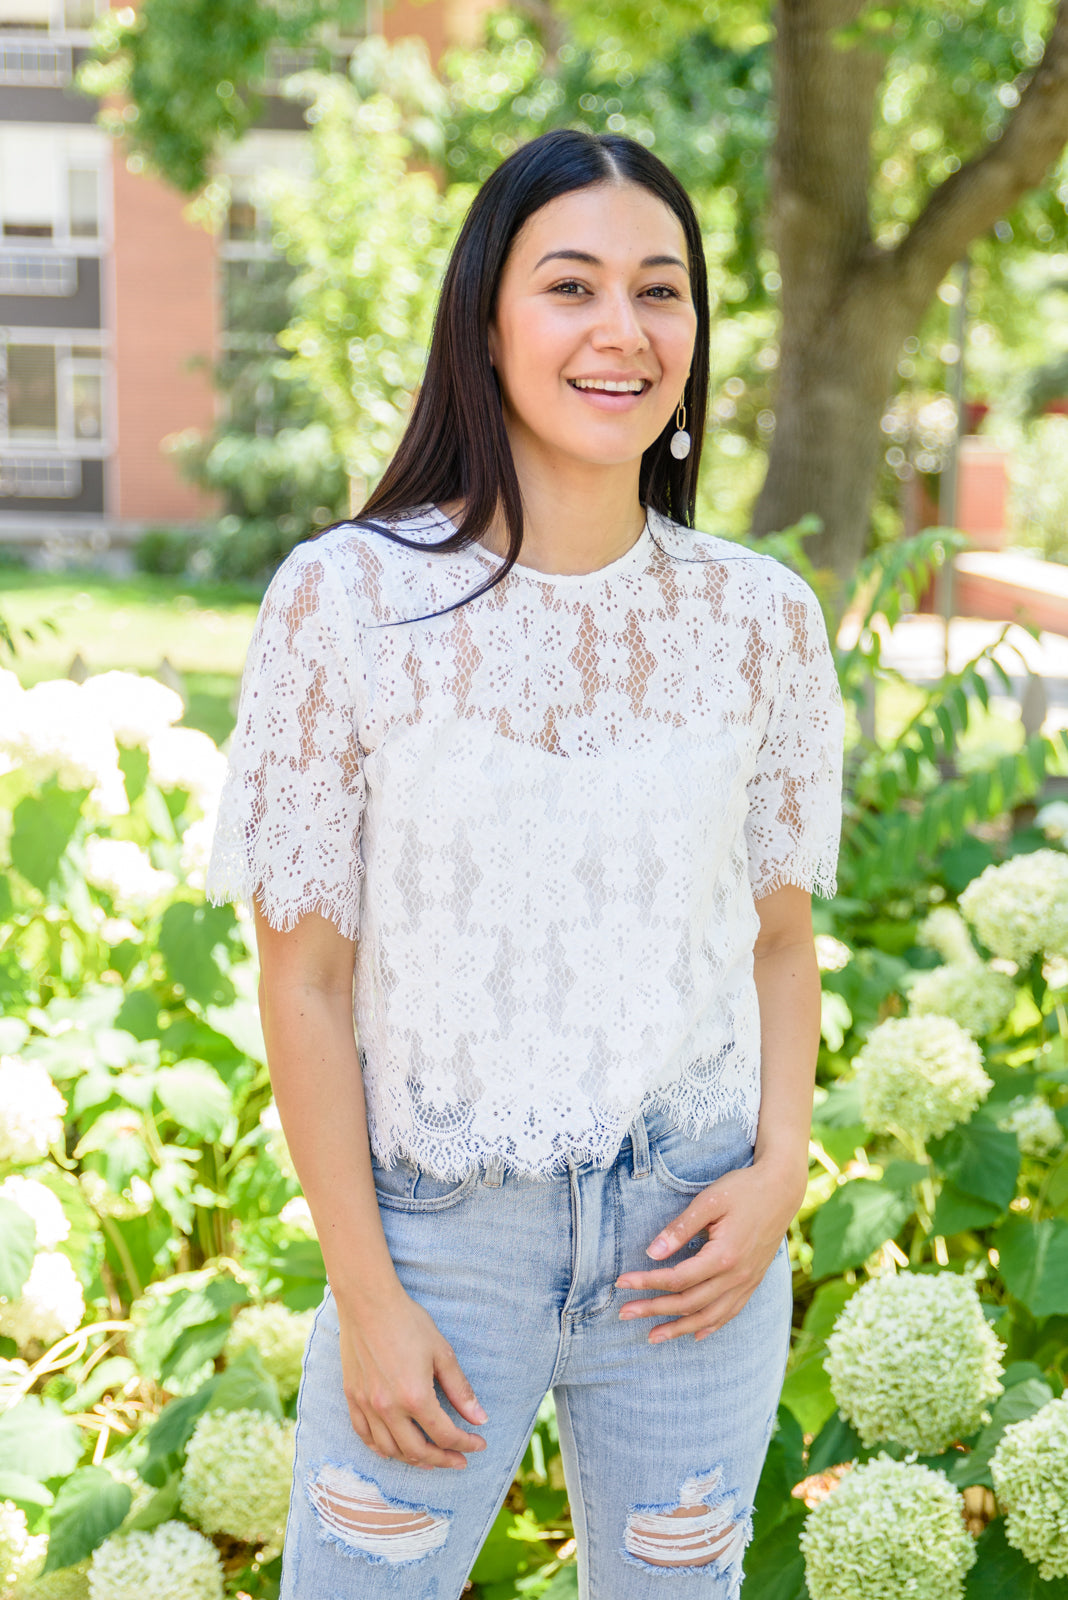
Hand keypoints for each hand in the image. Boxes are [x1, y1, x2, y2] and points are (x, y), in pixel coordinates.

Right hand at [338, 1285, 487, 1468]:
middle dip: (443, 1460)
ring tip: (430, 1458)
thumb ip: (460, 1390)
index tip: (478, 1444)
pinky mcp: (352, 1398)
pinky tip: (394, 1448)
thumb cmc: (408, 1322)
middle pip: (417, 1451)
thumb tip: (480, 1419)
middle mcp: (388, 1408)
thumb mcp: (442, 1353)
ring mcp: (367, 1405)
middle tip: (459, 1460)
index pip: (444, 1435)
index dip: (465, 1444)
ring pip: (390, 1450)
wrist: (368, 1302)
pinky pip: (364, 1436)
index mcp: (415, 1397)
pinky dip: (381, 1448)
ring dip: (413, 1459)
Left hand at [615, 1162, 794, 1342]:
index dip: (647, 1283)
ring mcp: (746, 1283)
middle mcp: (736, 1277)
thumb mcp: (709, 1201)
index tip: (621, 1282)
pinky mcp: (752, 1282)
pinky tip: (695, 1334)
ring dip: (678, 1328)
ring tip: (651, 1336)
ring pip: (709, 1316)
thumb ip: (680, 1227)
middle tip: (624, 1313)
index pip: (677, 1278)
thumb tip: (652, 1252)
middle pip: (688, 1303)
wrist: (782, 1190)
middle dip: (653, 1310)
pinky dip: (710, 1326)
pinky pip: (730, 1313)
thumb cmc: (743, 1190)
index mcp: (724, 1256)